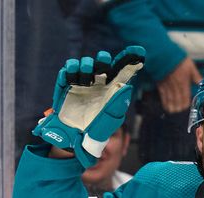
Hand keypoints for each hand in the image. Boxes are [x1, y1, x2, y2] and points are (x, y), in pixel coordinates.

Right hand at [33, 47, 144, 167]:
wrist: (76, 140)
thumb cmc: (97, 130)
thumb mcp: (111, 120)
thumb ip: (118, 103)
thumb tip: (127, 86)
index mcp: (111, 89)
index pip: (121, 70)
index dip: (129, 58)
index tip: (138, 51)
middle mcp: (97, 83)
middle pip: (101, 63)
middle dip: (102, 59)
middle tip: (103, 63)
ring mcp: (81, 84)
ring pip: (83, 64)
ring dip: (86, 65)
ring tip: (86, 74)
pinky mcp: (66, 88)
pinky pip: (65, 74)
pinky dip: (68, 71)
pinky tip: (71, 74)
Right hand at [157, 57, 201, 113]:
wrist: (165, 55)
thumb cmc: (178, 60)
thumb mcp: (190, 67)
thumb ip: (196, 76)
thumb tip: (202, 83)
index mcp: (184, 83)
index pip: (186, 97)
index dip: (186, 104)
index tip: (187, 106)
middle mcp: (176, 87)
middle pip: (178, 100)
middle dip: (179, 107)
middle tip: (180, 111)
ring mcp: (168, 87)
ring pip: (170, 100)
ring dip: (172, 106)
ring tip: (173, 111)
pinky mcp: (161, 85)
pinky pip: (163, 96)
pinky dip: (165, 102)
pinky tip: (166, 105)